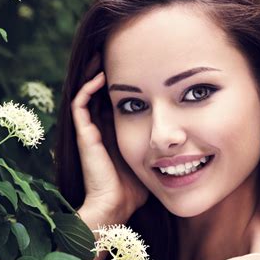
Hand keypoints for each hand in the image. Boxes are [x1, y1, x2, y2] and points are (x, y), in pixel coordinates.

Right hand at [71, 54, 148, 216]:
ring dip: (92, 75)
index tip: (134, 68)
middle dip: (104, 73)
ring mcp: (89, 131)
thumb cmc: (134, 188)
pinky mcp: (84, 135)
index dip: (119, 85)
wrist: (116, 205)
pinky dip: (86, 90)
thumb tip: (180, 140)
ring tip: (102, 56)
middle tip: (113, 54)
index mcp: (113, 133)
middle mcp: (99, 128)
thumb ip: (157, 149)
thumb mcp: (149, 160)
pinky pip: (79, 106)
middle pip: (97, 93)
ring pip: (85, 95)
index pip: (113, 102)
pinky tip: (100, 77)